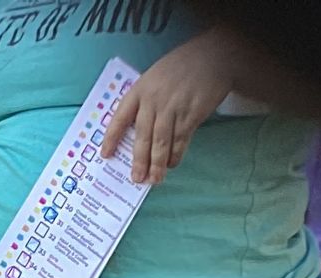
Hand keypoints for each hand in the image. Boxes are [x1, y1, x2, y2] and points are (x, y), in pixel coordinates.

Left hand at [99, 34, 232, 183]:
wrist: (215, 54)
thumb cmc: (182, 67)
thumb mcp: (156, 77)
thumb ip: (145, 101)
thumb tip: (140, 135)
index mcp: (141, 89)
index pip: (121, 117)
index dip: (111, 137)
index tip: (105, 155)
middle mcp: (154, 99)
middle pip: (143, 136)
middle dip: (139, 160)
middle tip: (137, 178)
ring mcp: (173, 107)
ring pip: (161, 142)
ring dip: (157, 164)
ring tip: (154, 179)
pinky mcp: (191, 114)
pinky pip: (180, 140)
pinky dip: (176, 154)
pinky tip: (172, 164)